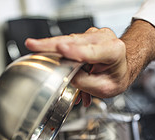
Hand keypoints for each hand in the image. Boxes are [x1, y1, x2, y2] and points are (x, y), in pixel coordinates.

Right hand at [25, 20, 154, 105]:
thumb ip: (85, 84)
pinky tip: (48, 55)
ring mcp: (93, 34)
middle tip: (33, 45)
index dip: (75, 52)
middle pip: (75, 42)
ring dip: (51, 47)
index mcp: (114, 51)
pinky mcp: (84, 36)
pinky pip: (68, 44)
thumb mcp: (104, 89)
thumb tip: (67, 76)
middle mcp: (104, 38)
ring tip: (34, 47)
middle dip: (52, 44)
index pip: (91, 52)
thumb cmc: (115, 77)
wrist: (122, 68)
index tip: (62, 50)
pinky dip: (58, 51)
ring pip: (68, 40)